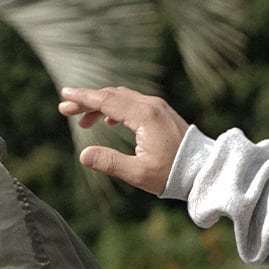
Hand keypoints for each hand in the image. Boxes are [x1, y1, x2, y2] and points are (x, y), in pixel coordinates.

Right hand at [58, 86, 189, 194]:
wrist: (204, 170)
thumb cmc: (173, 174)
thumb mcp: (138, 173)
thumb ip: (110, 162)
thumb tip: (83, 156)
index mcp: (145, 116)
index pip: (107, 100)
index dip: (84, 97)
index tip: (64, 95)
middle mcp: (152, 105)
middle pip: (112, 95)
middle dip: (87, 100)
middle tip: (65, 109)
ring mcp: (158, 107)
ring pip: (122, 97)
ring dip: (100, 104)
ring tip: (83, 121)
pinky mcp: (161, 114)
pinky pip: (133, 103)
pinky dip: (115, 108)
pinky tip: (108, 121)